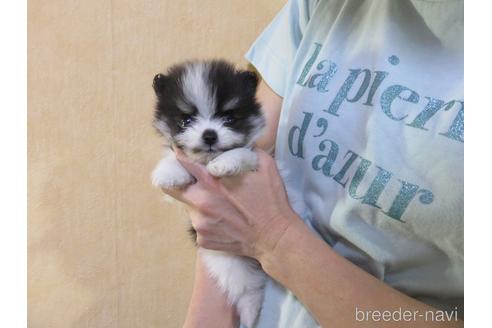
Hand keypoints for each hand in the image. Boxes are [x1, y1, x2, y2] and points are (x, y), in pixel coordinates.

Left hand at [162, 148, 298, 259]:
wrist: (275, 238)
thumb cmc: (271, 200)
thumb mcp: (265, 165)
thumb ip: (246, 151)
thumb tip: (237, 143)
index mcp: (211, 181)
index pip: (183, 162)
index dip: (179, 154)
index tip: (180, 151)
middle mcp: (200, 202)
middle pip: (172, 188)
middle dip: (178, 180)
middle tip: (190, 179)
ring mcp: (199, 224)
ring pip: (190, 208)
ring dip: (200, 203)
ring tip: (220, 206)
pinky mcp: (203, 241)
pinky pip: (200, 227)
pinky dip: (209, 222)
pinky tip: (225, 222)